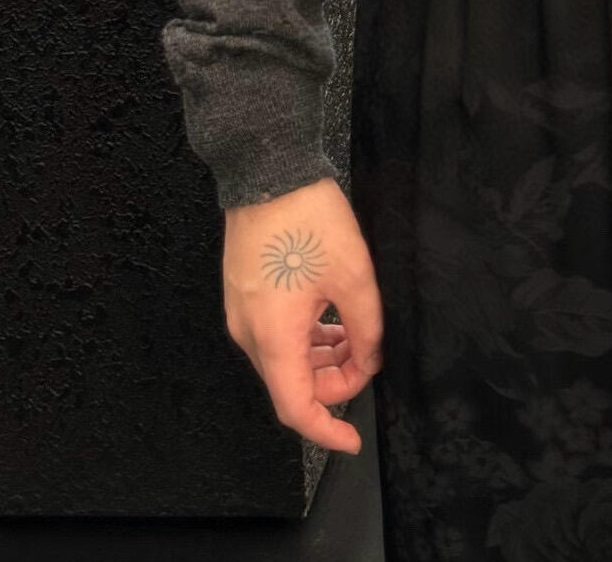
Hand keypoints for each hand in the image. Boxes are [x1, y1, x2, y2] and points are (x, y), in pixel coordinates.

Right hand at [222, 175, 383, 454]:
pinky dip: (304, 337)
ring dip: (321, 357)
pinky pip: (274, 333)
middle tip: (367, 361)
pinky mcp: (244, 293)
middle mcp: (250, 333)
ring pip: (284, 358)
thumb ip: (367, 328)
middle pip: (292, 383)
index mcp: (273, 338)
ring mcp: (242, 312)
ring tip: (355, 335)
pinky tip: (331, 318)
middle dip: (333, 382)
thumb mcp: (354, 277)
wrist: (269, 172)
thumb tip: (369, 357)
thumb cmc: (306, 218)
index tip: (350, 440)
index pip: (297, 408)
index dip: (326, 431)